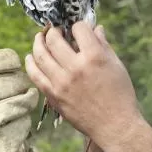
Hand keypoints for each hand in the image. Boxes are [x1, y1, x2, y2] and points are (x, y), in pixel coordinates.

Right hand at [0, 49, 39, 151]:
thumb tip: (2, 70)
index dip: (10, 61)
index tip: (14, 65)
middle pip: (10, 81)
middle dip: (21, 83)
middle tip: (23, 87)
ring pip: (19, 103)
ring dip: (27, 102)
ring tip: (26, 104)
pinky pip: (22, 128)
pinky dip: (24, 126)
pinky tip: (18, 128)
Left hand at [26, 23, 142, 150]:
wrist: (114, 125)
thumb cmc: (120, 95)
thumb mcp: (116, 65)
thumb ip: (103, 45)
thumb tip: (95, 28)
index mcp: (94, 57)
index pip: (79, 29)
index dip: (79, 25)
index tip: (79, 29)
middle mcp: (75, 67)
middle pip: (54, 39)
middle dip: (54, 30)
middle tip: (56, 30)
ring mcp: (61, 82)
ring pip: (40, 55)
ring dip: (38, 42)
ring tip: (40, 38)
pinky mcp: (53, 95)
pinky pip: (35, 75)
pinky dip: (31, 63)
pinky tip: (31, 57)